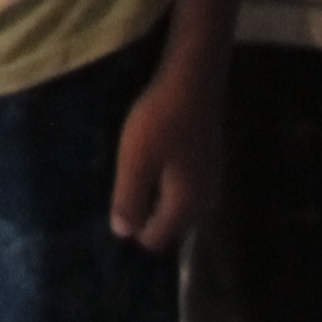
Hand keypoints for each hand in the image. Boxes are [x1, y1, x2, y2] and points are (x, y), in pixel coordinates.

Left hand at [110, 61, 221, 250]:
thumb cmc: (160, 122)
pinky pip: (180, 187)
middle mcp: (204, 201)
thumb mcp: (136, 162)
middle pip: (169, 224)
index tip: (112, 211)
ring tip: (127, 178)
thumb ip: (129, 199)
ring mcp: (209, 181)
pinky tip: (146, 163)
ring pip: (175, 204)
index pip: (158, 239)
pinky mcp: (206, 163)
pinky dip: (162, 182)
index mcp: (187, 206)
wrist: (192, 82)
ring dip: (151, 196)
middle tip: (116, 193)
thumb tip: (123, 234)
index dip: (133, 231)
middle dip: (143, 215)